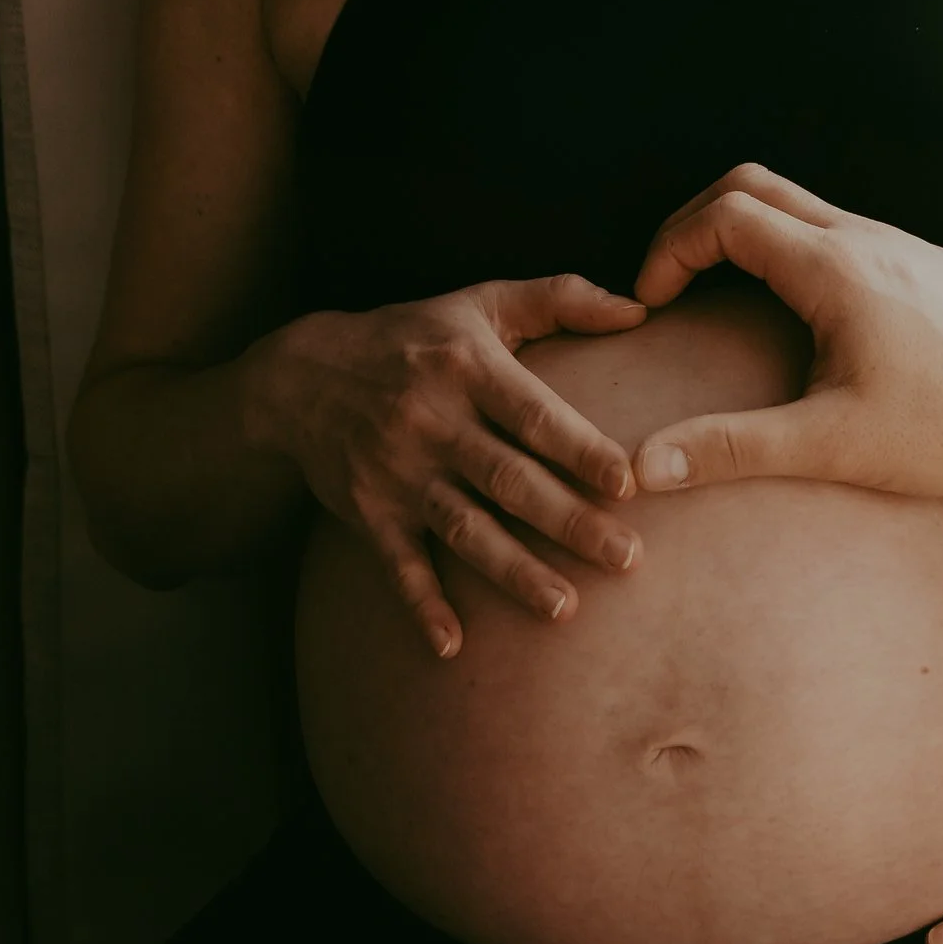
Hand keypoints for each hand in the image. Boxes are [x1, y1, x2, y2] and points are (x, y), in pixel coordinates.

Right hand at [245, 275, 647, 653]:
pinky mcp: (369, 511)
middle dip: (569, 522)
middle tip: (627, 559)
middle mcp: (433, 421)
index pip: (531, 412)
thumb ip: (561, 298)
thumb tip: (639, 309)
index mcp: (467, 368)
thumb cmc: (416, 337)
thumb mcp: (481, 303)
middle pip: (509, 480)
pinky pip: (399, 564)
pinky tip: (451, 645)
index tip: (626, 482)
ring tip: (565, 607)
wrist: (303, 374)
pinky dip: (422, 605)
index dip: (578, 447)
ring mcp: (399, 471)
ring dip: (514, 572)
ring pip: (464, 529)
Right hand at [628, 169, 942, 509]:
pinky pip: (844, 227)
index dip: (668, 249)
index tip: (650, 303)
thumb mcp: (831, 447)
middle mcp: (868, 238)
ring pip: (802, 204)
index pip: (724, 218)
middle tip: (667, 283)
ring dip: (746, 233)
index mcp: (835, 269)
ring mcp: (905, 244)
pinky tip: (799, 312)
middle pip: (754, 187)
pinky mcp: (931, 264)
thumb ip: (732, 450)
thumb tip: (643, 468)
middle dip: (694, 224)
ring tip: (719, 296)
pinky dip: (794, 246)